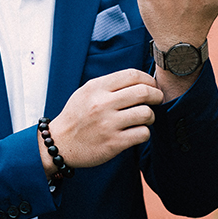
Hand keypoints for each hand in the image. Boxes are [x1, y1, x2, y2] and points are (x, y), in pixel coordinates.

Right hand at [40, 69, 163, 173]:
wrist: (59, 143)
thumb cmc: (76, 117)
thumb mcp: (86, 92)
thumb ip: (109, 85)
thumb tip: (139, 81)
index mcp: (97, 88)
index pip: (132, 75)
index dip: (148, 79)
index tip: (151, 85)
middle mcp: (102, 104)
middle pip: (144, 92)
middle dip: (157, 95)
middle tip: (158, 99)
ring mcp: (108, 124)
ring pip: (146, 113)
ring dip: (151, 116)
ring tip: (146, 118)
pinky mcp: (113, 143)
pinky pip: (142, 133)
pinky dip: (144, 132)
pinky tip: (137, 132)